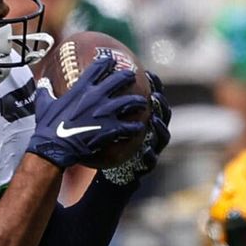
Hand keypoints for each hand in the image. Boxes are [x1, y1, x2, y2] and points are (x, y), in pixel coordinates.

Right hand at [28, 55, 149, 168]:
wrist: (53, 147)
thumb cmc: (47, 126)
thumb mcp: (43, 104)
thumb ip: (45, 91)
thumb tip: (42, 83)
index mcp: (81, 88)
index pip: (99, 67)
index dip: (107, 62)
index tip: (112, 61)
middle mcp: (96, 96)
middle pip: (120, 79)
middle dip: (128, 76)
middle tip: (132, 77)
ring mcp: (106, 112)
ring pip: (130, 101)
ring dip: (138, 102)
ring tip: (142, 103)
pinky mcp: (111, 129)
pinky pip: (129, 126)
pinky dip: (135, 127)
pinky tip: (138, 128)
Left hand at [100, 70, 171, 191]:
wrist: (106, 171)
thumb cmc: (103, 142)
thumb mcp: (101, 121)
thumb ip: (98, 103)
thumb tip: (82, 79)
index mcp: (141, 118)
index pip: (151, 97)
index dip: (154, 85)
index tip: (148, 73)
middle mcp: (150, 131)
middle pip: (162, 114)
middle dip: (161, 103)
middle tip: (154, 95)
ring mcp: (151, 149)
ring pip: (162, 137)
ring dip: (160, 127)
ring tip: (154, 119)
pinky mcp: (144, 167)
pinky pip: (151, 161)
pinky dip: (150, 155)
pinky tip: (145, 150)